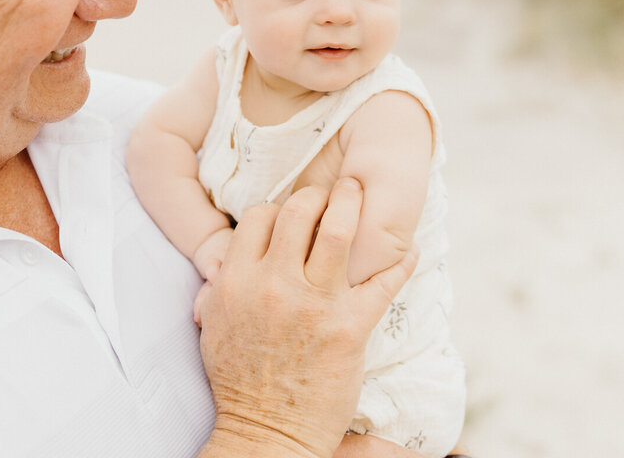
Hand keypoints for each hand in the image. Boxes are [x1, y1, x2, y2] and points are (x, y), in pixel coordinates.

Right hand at [198, 178, 418, 457]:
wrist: (266, 432)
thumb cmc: (238, 381)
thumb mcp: (213, 324)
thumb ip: (220, 285)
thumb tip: (228, 258)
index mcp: (237, 281)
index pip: (260, 216)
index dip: (278, 208)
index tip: (292, 213)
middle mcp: (274, 284)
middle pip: (299, 210)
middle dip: (318, 195)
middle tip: (332, 192)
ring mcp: (314, 304)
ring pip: (338, 230)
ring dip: (353, 204)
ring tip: (360, 193)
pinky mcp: (350, 328)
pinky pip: (383, 282)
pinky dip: (401, 262)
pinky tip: (410, 251)